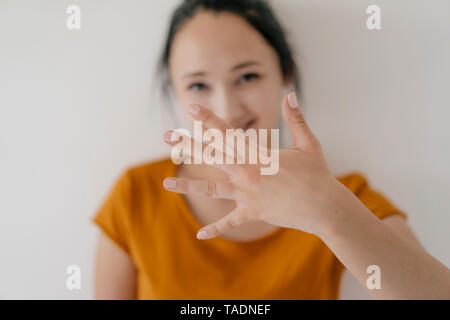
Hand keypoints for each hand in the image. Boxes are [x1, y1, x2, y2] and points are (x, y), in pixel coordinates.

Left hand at [162, 92, 358, 239]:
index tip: (192, 108)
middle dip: (188, 145)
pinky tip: (200, 234)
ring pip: (211, 189)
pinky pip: (230, 221)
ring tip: (166, 184)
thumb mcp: (308, 143)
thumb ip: (296, 118)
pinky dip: (216, 228)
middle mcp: (247, 174)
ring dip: (188, 187)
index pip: (227, 133)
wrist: (325, 208)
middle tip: (167, 136)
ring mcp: (247, 195)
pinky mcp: (252, 213)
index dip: (208, 119)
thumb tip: (291, 94)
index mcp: (258, 155)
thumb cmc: (318, 175)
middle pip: (211, 156)